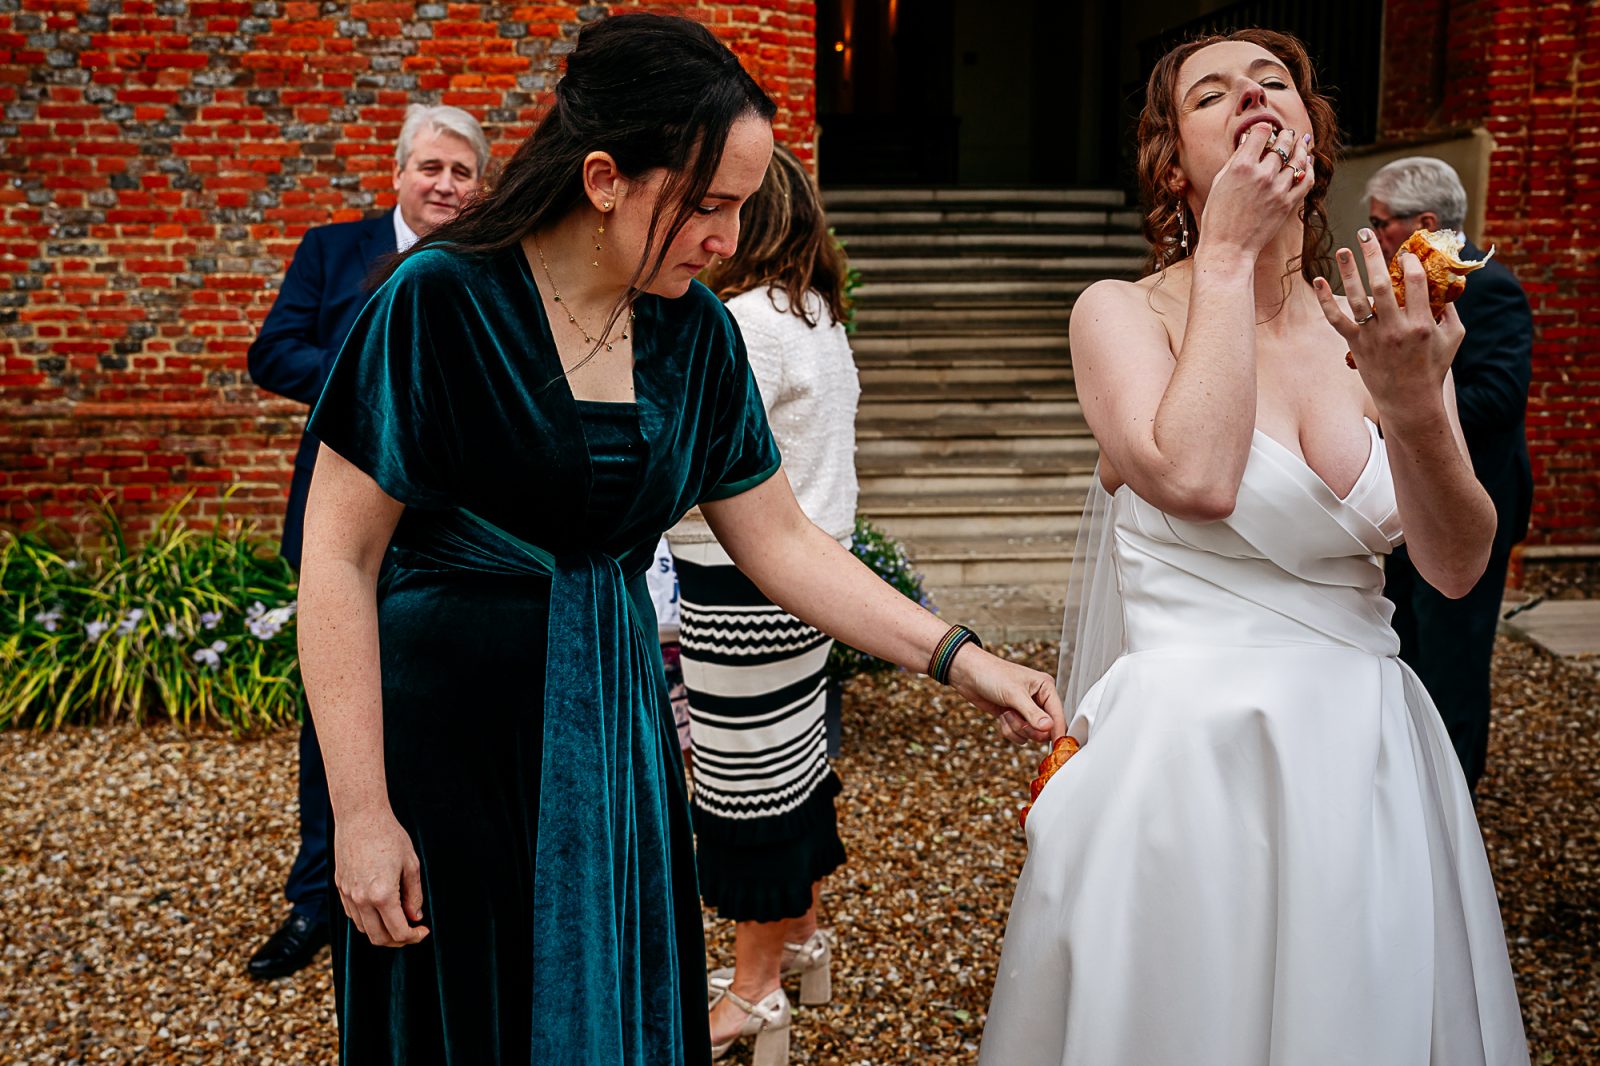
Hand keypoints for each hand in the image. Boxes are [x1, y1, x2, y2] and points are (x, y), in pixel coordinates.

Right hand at [333, 805, 430, 947]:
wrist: (360, 817)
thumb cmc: (389, 836)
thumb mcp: (411, 865)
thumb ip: (414, 895)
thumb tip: (415, 917)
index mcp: (382, 895)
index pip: (398, 932)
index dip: (414, 937)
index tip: (423, 931)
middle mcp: (361, 899)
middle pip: (378, 938)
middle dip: (398, 940)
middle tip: (412, 931)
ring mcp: (347, 895)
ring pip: (363, 929)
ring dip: (381, 931)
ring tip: (398, 919)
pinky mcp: (340, 888)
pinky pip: (353, 915)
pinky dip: (367, 920)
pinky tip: (381, 908)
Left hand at [946, 646, 1065, 744]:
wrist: (968, 674)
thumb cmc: (992, 674)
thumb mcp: (1014, 693)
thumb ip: (1032, 713)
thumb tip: (1049, 728)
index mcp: (1045, 688)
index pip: (1058, 714)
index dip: (1058, 731)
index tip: (1058, 747)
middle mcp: (1038, 699)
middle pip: (1045, 729)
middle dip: (1029, 728)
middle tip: (1019, 721)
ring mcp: (1025, 710)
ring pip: (1030, 734)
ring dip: (1016, 728)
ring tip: (1006, 713)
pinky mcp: (1013, 717)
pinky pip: (1018, 735)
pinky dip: (1008, 729)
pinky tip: (1001, 715)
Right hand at [1196, 123, 1314, 260]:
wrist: (1228, 247)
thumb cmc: (1217, 217)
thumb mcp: (1219, 182)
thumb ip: (1236, 159)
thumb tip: (1250, 141)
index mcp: (1242, 166)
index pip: (1261, 133)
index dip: (1264, 128)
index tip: (1266, 129)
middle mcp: (1262, 174)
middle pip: (1283, 144)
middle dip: (1286, 135)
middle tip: (1287, 133)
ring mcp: (1278, 189)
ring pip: (1298, 159)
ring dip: (1301, 148)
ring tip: (1301, 142)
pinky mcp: (1288, 203)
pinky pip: (1306, 179)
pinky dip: (1309, 167)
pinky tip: (1308, 161)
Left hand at [1314, 231, 1464, 421]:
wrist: (1409, 402)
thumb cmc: (1433, 368)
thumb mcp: (1453, 338)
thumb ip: (1450, 309)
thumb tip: (1445, 281)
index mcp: (1422, 324)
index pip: (1414, 282)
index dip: (1409, 262)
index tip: (1405, 253)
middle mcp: (1395, 328)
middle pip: (1382, 284)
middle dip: (1374, 256)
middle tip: (1366, 234)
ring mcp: (1373, 337)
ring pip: (1356, 298)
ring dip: (1348, 271)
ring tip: (1344, 250)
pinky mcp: (1355, 345)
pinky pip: (1336, 320)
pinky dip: (1325, 300)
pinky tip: (1317, 281)